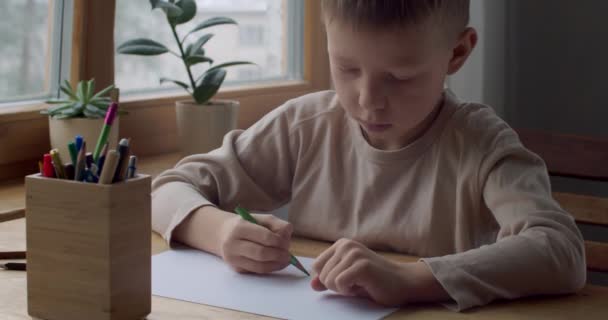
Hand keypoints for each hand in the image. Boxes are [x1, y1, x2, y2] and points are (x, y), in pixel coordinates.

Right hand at [219, 213, 292, 273]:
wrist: (223, 234)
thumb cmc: (246, 225)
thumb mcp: (260, 218)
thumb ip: (276, 223)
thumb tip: (287, 235)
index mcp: (240, 227)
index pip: (265, 236)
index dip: (279, 241)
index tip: (286, 243)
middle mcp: (233, 244)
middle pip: (261, 253)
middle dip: (278, 255)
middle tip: (288, 255)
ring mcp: (233, 258)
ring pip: (259, 266)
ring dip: (276, 265)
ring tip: (284, 260)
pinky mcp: (236, 269)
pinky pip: (256, 271)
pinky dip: (269, 268)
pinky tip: (275, 263)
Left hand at [311, 238, 446, 305]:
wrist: (403, 282)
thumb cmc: (374, 281)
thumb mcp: (346, 278)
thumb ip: (328, 280)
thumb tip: (312, 284)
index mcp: (341, 245)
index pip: (316, 266)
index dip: (327, 280)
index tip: (346, 280)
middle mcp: (346, 245)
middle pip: (322, 275)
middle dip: (336, 286)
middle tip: (356, 283)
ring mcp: (354, 253)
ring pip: (329, 280)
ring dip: (344, 289)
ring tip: (361, 283)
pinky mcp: (361, 265)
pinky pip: (339, 284)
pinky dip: (349, 291)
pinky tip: (363, 286)